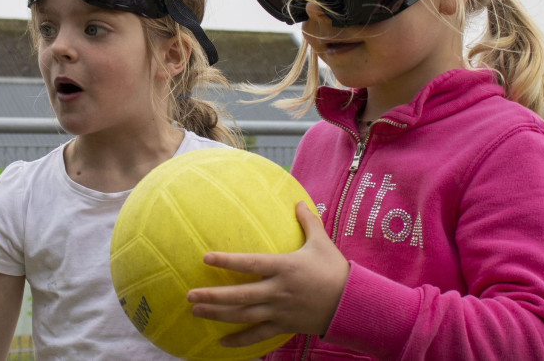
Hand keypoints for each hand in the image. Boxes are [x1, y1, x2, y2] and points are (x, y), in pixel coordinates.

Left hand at [187, 201, 349, 346]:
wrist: (353, 303)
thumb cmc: (336, 270)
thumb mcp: (322, 242)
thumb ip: (308, 222)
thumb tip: (299, 201)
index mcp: (284, 267)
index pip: (250, 263)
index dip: (227, 261)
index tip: (206, 258)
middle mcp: (278, 290)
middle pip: (240, 295)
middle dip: (213, 296)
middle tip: (189, 295)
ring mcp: (280, 310)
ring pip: (244, 315)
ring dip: (219, 314)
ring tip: (196, 311)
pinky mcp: (285, 325)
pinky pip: (259, 335)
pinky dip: (240, 340)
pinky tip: (222, 343)